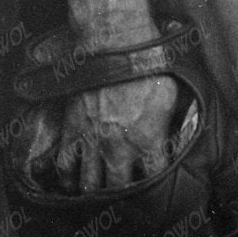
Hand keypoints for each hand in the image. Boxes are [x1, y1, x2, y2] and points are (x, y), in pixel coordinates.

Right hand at [50, 71, 181, 192]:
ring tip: (99, 191)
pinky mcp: (72, 130)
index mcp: (147, 141)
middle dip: (124, 192)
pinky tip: (71, 183)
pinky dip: (66, 178)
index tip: (155, 178)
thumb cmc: (147, 64)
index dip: (157, 180)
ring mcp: (93, 142)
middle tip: (125, 189)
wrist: (114, 44)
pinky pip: (64, 165)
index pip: (155, 176)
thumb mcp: (170, 93)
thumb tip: (173, 130)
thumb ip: (169, 119)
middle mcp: (119, 149)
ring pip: (90, 184)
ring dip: (96, 190)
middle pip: (119, 188)